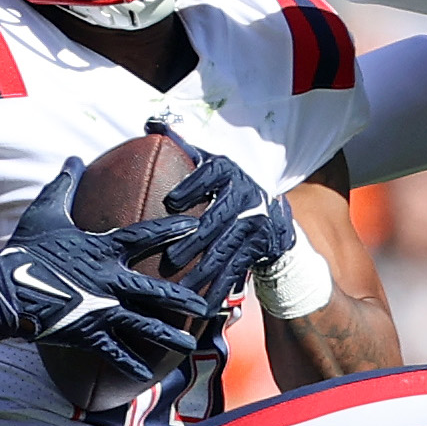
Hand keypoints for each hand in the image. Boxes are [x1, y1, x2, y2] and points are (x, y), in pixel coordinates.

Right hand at [0, 159, 218, 383]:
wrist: (1, 292)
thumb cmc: (25, 251)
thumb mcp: (45, 213)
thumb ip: (64, 186)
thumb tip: (73, 159)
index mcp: (102, 249)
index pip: (145, 237)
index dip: (172, 230)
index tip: (195, 227)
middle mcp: (108, 280)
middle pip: (156, 290)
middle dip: (184, 298)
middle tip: (209, 303)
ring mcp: (100, 309)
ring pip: (143, 324)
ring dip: (169, 335)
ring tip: (190, 344)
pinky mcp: (86, 333)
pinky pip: (113, 351)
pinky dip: (130, 363)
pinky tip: (148, 373)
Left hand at [156, 135, 297, 307]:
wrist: (275, 219)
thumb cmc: (228, 189)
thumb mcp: (211, 164)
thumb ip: (182, 144)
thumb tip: (152, 120)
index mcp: (230, 171)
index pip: (213, 173)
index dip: (194, 185)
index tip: (172, 200)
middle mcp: (247, 195)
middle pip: (219, 219)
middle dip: (195, 240)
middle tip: (171, 258)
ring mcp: (256, 224)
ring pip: (227, 250)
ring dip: (204, 271)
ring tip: (182, 286)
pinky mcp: (259, 248)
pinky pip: (237, 270)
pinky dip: (220, 288)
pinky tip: (204, 305)